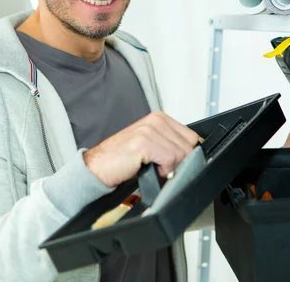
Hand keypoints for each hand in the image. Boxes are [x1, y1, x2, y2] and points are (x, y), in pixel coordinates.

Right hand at [83, 112, 199, 187]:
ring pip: (181, 154)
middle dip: (178, 162)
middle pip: (189, 146)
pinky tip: (146, 168)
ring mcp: (150, 129)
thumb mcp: (151, 147)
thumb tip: (192, 155)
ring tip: (149, 166)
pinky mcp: (145, 142)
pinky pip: (170, 160)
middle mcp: (156, 120)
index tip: (169, 162)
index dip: (184, 155)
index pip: (192, 137)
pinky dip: (161, 171)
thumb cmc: (121, 160)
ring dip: (167, 168)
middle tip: (157, 166)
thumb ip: (170, 144)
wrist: (97, 168)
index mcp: (159, 118)